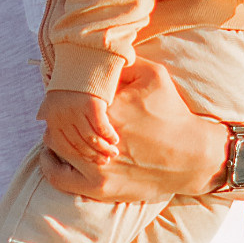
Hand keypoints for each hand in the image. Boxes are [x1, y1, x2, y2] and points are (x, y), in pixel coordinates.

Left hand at [48, 58, 225, 202]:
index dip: (65, 94)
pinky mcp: (99, 188)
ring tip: (59, 130)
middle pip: (57, 122)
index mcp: (108, 109)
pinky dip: (50, 165)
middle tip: (62, 111)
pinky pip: (58, 178)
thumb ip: (122, 63)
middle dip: (58, 115)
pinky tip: (54, 155)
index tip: (68, 94)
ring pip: (54, 147)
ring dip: (54, 136)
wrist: (192, 156)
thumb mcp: (154, 76)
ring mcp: (97, 168)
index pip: (67, 97)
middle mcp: (98, 140)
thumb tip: (96, 55)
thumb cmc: (173, 113)